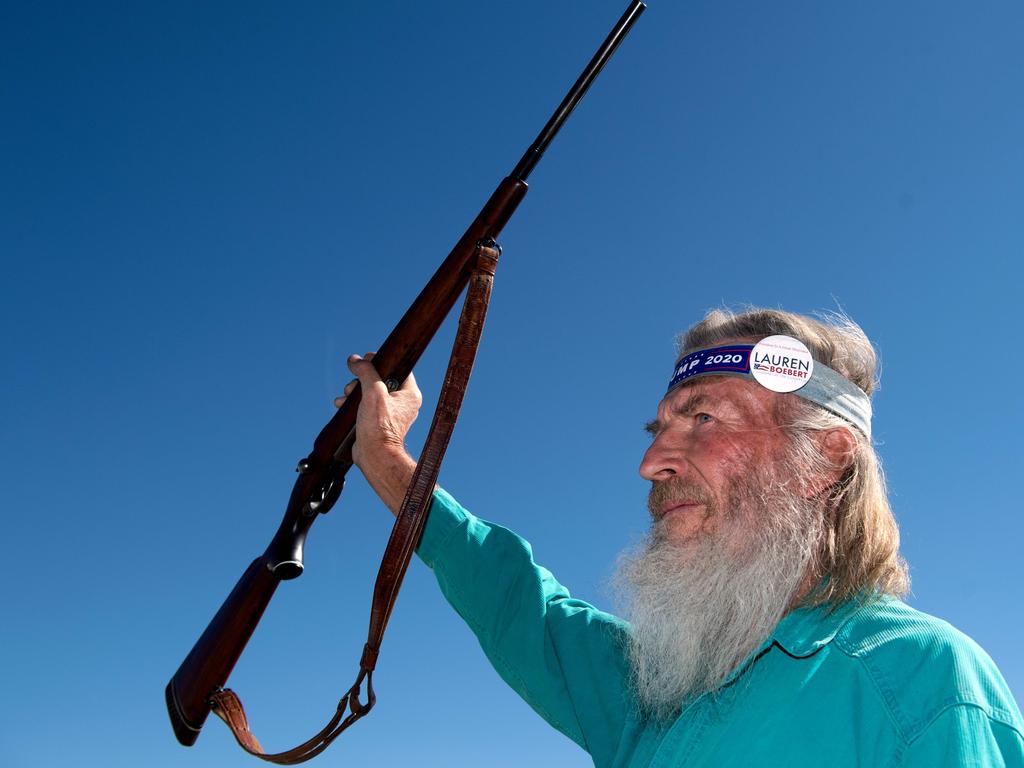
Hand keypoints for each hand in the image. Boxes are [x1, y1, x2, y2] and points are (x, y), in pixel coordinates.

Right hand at [335, 353, 419, 515]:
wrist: (374, 455)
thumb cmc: (379, 426)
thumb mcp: (373, 392)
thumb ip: (365, 372)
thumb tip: (356, 359)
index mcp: (410, 394)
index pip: (399, 367)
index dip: (381, 361)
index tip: (367, 360)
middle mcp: (402, 403)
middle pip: (380, 379)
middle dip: (362, 380)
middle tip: (354, 384)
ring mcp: (390, 413)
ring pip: (370, 392)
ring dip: (354, 391)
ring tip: (347, 396)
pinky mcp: (377, 422)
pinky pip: (365, 405)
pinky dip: (353, 403)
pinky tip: (341, 404)